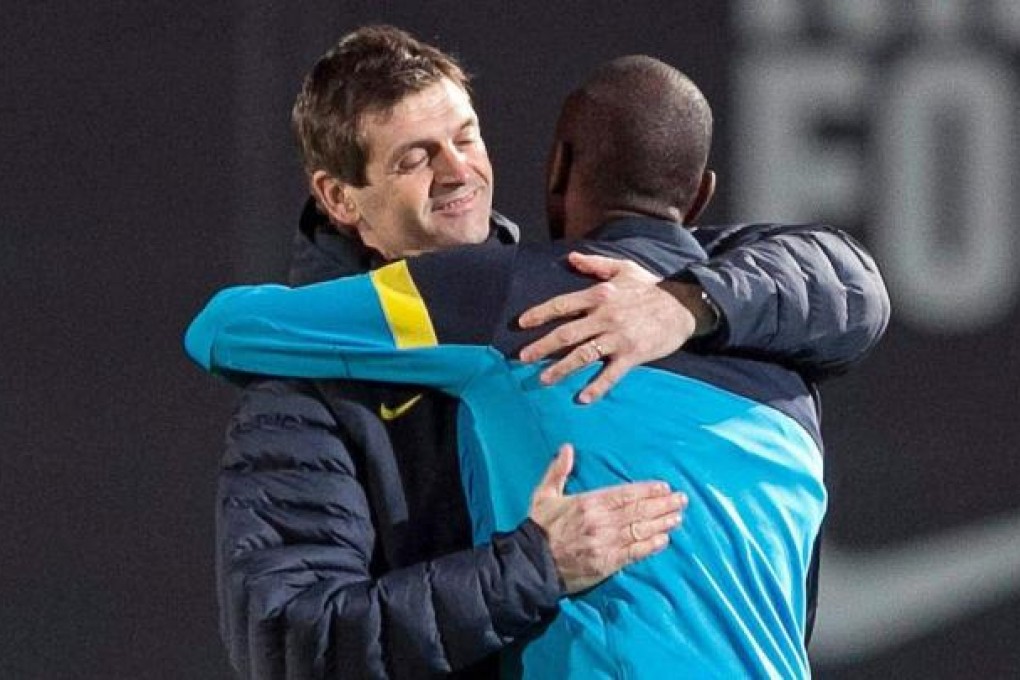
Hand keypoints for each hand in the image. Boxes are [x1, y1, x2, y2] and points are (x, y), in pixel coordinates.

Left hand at [518, 252, 703, 402]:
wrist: (683, 305)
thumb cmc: (651, 287)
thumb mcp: (623, 268)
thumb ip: (595, 264)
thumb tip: (571, 257)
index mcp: (599, 296)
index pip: (562, 305)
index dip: (539, 314)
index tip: (521, 323)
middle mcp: (605, 317)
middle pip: (566, 334)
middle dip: (542, 347)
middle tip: (522, 358)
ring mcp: (618, 337)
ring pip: (583, 355)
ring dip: (561, 369)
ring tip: (543, 380)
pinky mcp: (633, 354)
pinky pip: (611, 374)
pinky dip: (597, 387)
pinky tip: (582, 398)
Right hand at [528, 444, 686, 593]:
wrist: (532, 565)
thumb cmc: (539, 528)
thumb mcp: (544, 495)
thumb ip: (558, 471)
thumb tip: (568, 448)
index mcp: (588, 503)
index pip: (624, 494)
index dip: (646, 490)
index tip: (664, 487)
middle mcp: (600, 522)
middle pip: (638, 511)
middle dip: (662, 505)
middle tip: (681, 500)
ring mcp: (606, 544)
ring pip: (640, 530)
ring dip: (661, 523)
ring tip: (678, 517)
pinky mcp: (607, 564)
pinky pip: (634, 553)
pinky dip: (650, 546)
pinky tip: (664, 540)